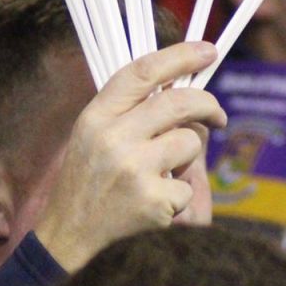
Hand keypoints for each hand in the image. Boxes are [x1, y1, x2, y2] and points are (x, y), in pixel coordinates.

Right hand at [34, 42, 225, 271]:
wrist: (68, 234)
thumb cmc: (88, 178)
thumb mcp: (94, 133)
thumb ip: (131, 108)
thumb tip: (186, 89)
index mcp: (97, 115)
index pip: (143, 71)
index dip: (181, 56)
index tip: (209, 51)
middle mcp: (114, 138)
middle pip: (179, 102)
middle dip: (208, 105)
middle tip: (216, 116)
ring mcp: (134, 170)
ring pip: (190, 143)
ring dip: (188, 157)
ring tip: (164, 173)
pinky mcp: (153, 202)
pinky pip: (188, 186)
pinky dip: (179, 195)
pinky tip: (156, 202)